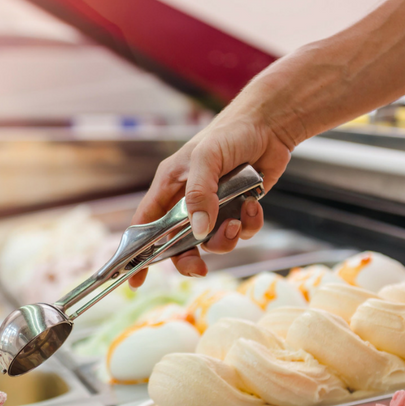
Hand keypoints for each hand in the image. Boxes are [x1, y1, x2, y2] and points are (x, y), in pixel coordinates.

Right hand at [128, 104, 293, 287]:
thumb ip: (199, 195)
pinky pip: (241, 231)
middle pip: (179, 244)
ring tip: (236, 221)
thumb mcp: (206, 159)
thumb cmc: (229, 133)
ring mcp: (215, 206)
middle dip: (189, 259)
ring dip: (226, 239)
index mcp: (170, 187)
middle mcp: (189, 200)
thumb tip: (198, 232)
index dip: (137, 254)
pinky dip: (249, 224)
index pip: (145, 226)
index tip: (135, 280)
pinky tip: (254, 204)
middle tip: (200, 269)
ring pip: (213, 242)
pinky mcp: (239, 208)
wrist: (269, 125)